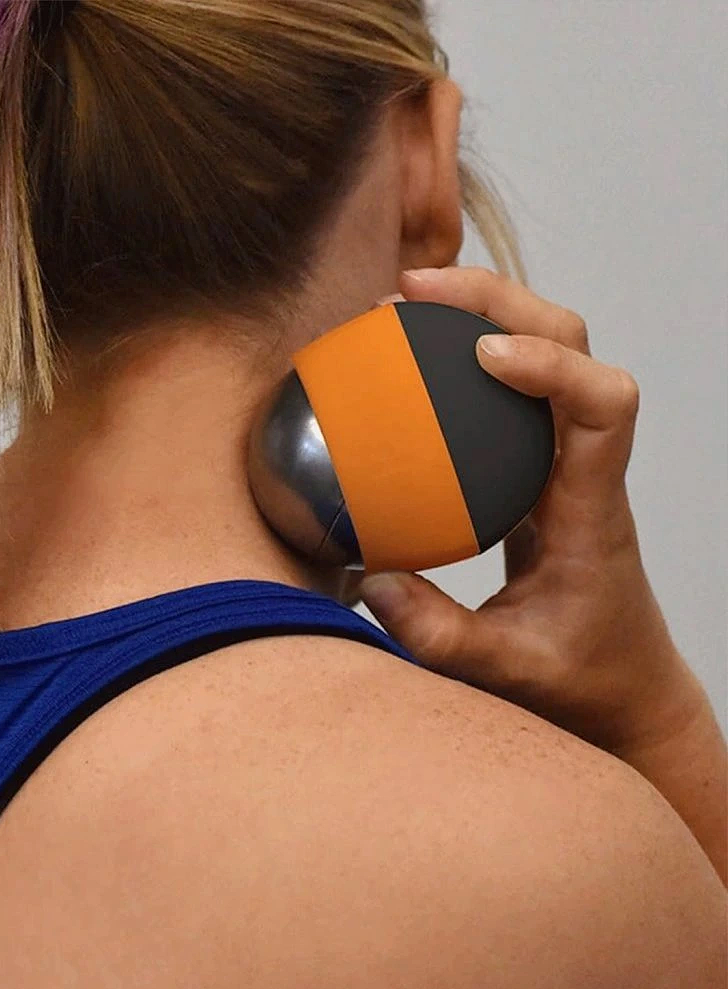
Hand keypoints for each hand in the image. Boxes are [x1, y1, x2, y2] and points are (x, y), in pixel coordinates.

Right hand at [360, 266, 707, 753]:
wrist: (623, 687)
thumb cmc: (581, 680)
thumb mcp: (506, 670)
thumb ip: (437, 634)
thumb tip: (371, 579)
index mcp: (593, 509)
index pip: (605, 405)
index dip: (552, 363)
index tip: (482, 357)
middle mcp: (584, 469)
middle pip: (574, 343)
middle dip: (501, 300)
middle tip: (413, 293)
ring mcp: (562, 462)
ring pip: (551, 348)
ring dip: (486, 311)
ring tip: (405, 305)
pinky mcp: (537, 467)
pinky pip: (511, 390)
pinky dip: (466, 353)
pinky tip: (413, 361)